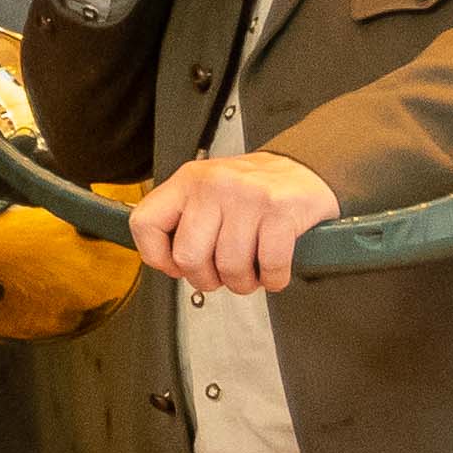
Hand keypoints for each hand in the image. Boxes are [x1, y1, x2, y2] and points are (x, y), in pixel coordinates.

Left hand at [133, 149, 340, 295]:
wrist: (306, 170)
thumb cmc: (254, 190)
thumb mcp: (208, 192)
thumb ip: (184, 220)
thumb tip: (168, 263)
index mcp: (188, 182)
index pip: (146, 223)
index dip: (156, 256)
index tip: (173, 266)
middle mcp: (214, 186)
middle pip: (188, 256)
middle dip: (206, 280)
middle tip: (219, 277)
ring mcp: (248, 197)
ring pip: (230, 266)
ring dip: (242, 283)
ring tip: (250, 274)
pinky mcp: (281, 211)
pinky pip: (269, 265)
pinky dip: (273, 279)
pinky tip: (273, 272)